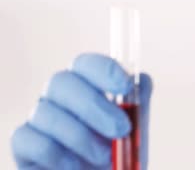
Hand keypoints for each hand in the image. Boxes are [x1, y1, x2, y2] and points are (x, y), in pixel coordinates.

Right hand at [11, 53, 152, 169]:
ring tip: (105, 157)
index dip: (104, 70)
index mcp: (86, 84)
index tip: (125, 86)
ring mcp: (39, 117)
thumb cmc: (117, 151)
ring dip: (81, 136)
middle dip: (94, 106)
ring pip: (46, 112)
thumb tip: (140, 81)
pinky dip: (56, 154)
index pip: (86, 63)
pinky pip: (29, 139)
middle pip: (62, 82)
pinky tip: (75, 166)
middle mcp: (59, 95)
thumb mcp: (134, 127)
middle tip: (120, 129)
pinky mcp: (24, 143)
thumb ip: (138, 103)